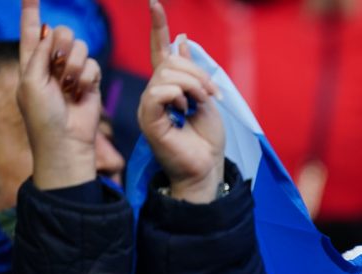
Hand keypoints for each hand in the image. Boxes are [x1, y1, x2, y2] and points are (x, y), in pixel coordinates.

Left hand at [18, 0, 101, 189]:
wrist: (66, 141)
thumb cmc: (43, 117)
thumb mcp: (30, 83)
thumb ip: (38, 54)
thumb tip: (52, 32)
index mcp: (31, 63)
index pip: (30, 30)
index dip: (31, 11)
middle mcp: (52, 64)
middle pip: (62, 33)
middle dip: (63, 45)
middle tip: (59, 63)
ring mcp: (73, 73)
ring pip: (81, 48)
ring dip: (75, 66)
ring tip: (70, 86)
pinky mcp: (91, 83)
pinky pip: (94, 65)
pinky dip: (88, 78)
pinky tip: (82, 93)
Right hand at [137, 0, 224, 202]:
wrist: (206, 169)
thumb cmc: (206, 140)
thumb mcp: (206, 99)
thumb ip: (193, 73)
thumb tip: (181, 41)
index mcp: (169, 88)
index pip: (160, 52)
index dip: (159, 27)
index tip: (155, 2)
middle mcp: (155, 94)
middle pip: (169, 62)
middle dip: (196, 72)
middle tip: (213, 93)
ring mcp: (150, 106)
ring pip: (166, 74)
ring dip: (193, 84)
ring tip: (202, 103)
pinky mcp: (149, 119)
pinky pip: (158, 92)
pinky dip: (178, 94)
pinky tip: (185, 108)